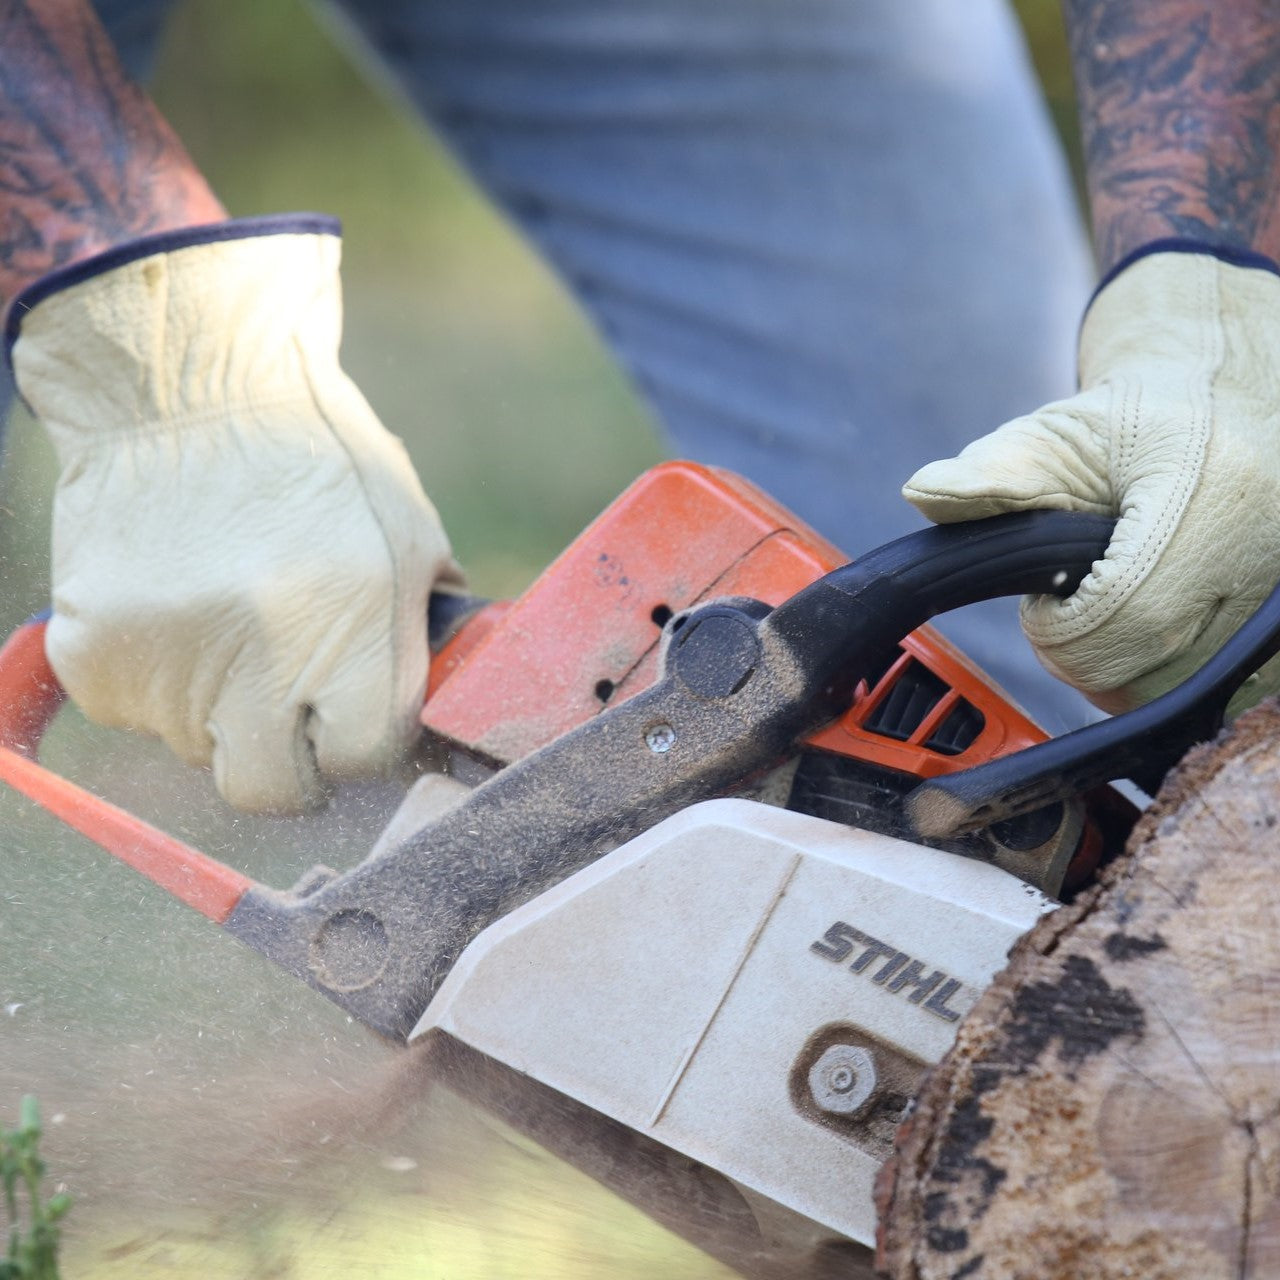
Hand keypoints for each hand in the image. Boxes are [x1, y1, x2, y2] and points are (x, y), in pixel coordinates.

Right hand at [9, 216, 459, 811]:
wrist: (187, 388)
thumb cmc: (320, 458)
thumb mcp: (411, 536)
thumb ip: (425, 637)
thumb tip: (442, 708)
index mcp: (353, 634)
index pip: (362, 758)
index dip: (362, 742)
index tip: (351, 717)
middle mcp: (258, 662)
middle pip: (269, 790)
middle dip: (287, 763)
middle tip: (291, 709)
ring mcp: (166, 666)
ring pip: (197, 748)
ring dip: (220, 708)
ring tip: (231, 614)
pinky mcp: (93, 656)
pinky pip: (133, 711)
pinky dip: (157, 679)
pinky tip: (180, 605)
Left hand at [902, 246, 1279, 714]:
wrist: (1239, 414)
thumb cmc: (1146, 426)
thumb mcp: (1066, 431)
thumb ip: (997, 469)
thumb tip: (927, 492)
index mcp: (1215, 500)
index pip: (1117, 623)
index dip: (1060, 624)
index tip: (1048, 593)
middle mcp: (1267, 563)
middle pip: (1140, 674)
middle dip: (1085, 646)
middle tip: (1082, 593)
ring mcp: (1278, 614)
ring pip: (1169, 697)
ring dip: (1123, 666)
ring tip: (1123, 599)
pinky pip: (1204, 699)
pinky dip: (1164, 673)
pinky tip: (1159, 623)